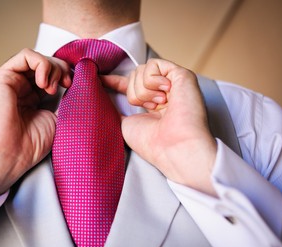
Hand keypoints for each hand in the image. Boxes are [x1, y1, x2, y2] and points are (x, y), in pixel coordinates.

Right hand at [0, 48, 71, 210]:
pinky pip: (25, 55)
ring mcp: (13, 82)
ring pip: (38, 58)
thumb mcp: (58, 120)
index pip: (54, 76)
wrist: (8, 156)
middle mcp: (23, 88)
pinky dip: (41, 63)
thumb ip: (67, 101)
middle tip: (68, 85)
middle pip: (48, 65)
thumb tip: (81, 85)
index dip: (68, 76)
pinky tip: (44, 82)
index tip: (77, 88)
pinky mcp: (3, 77)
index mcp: (35, 99)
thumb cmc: (29, 145)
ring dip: (53, 67)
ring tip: (54, 87)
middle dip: (63, 70)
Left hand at [102, 58, 216, 195]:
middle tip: (150, 109)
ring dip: (143, 91)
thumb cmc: (151, 142)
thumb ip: (116, 109)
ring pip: (141, 70)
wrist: (173, 147)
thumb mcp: (125, 124)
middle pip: (134, 75)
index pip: (130, 86)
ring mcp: (173, 83)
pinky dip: (152, 81)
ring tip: (159, 105)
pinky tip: (165, 95)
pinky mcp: (182, 74)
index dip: (114, 81)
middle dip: (134, 93)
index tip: (99, 79)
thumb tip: (102, 96)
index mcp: (151, 104)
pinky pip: (153, 65)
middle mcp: (163, 92)